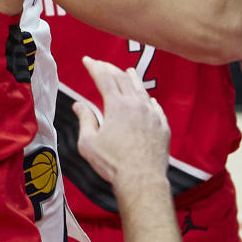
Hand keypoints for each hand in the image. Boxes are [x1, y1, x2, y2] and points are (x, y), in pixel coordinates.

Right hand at [74, 57, 169, 187]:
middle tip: (101, 64)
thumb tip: (78, 105)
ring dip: (132, 78)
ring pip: (141, 90)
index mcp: (117, 105)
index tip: (87, 60)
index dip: (94, 67)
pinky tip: (147, 99)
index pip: (104, 78)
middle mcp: (136, 104)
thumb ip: (85, 120)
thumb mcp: (89, 143)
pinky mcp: (162, 126)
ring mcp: (151, 114)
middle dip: (110, 69)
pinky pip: (155, 107)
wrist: (142, 181)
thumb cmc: (113, 164)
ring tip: (128, 71)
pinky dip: (148, 99)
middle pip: (122, 78)